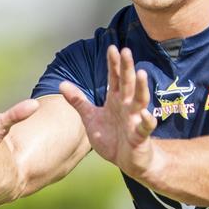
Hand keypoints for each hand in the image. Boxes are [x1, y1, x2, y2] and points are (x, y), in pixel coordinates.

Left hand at [58, 45, 156, 178]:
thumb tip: (61, 84)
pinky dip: (147, 121)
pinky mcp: (140, 136)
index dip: (113, 64)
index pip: (115, 78)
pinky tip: (145, 114)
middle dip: (127, 68)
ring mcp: (135, 120)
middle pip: (128, 84)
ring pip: (140, 101)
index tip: (112, 48)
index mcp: (116, 100)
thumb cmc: (111, 138)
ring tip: (140, 74)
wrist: (127, 160)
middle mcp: (127, 106)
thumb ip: (78, 101)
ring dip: (141, 88)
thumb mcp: (91, 118)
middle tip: (126, 51)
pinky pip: (145, 128)